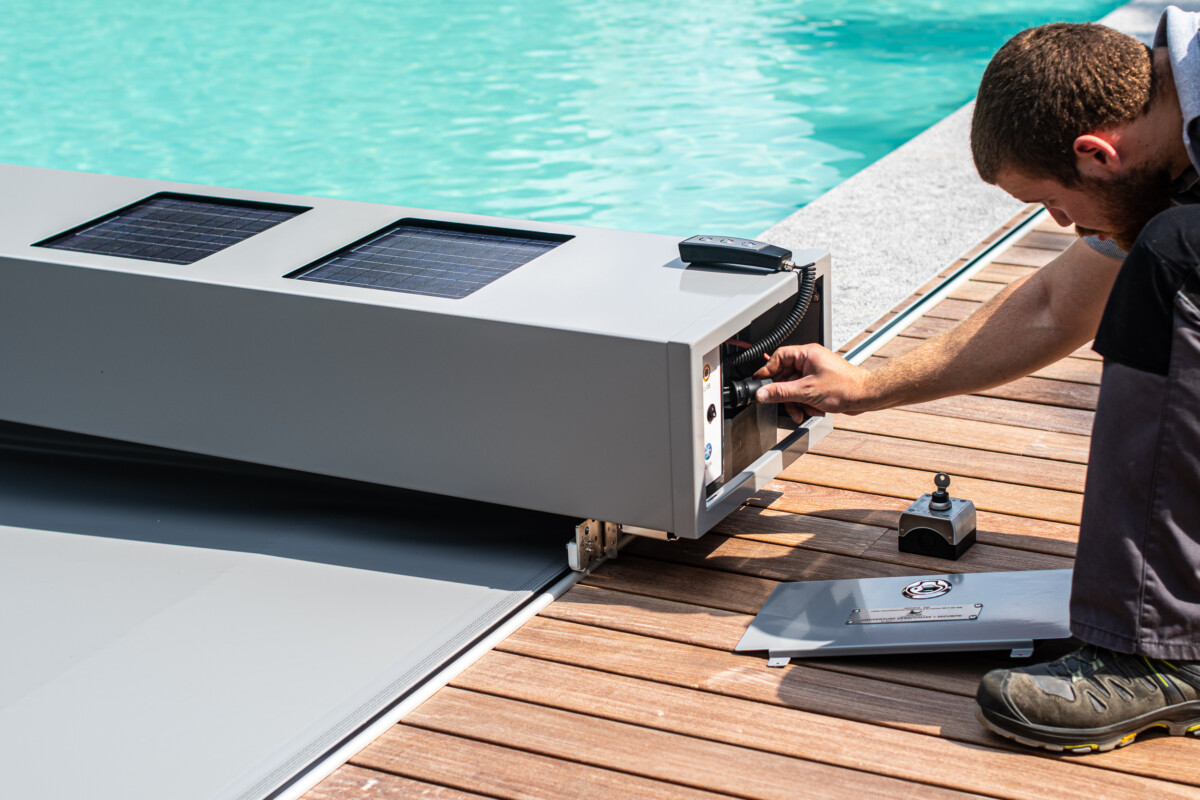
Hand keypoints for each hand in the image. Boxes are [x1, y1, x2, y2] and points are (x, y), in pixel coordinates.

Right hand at [752, 344, 871, 421]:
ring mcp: (814, 373)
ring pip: (792, 387)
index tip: (760, 384)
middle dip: (785, 394)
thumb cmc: (845, 387)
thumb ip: (781, 392)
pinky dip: (804, 403)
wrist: (865, 396)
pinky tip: (812, 409)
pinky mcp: (818, 384)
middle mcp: (809, 361)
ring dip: (795, 402)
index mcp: (806, 354)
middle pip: (783, 376)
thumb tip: (761, 393)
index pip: (778, 357)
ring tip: (801, 411)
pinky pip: (802, 393)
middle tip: (784, 404)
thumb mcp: (807, 391)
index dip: (767, 371)